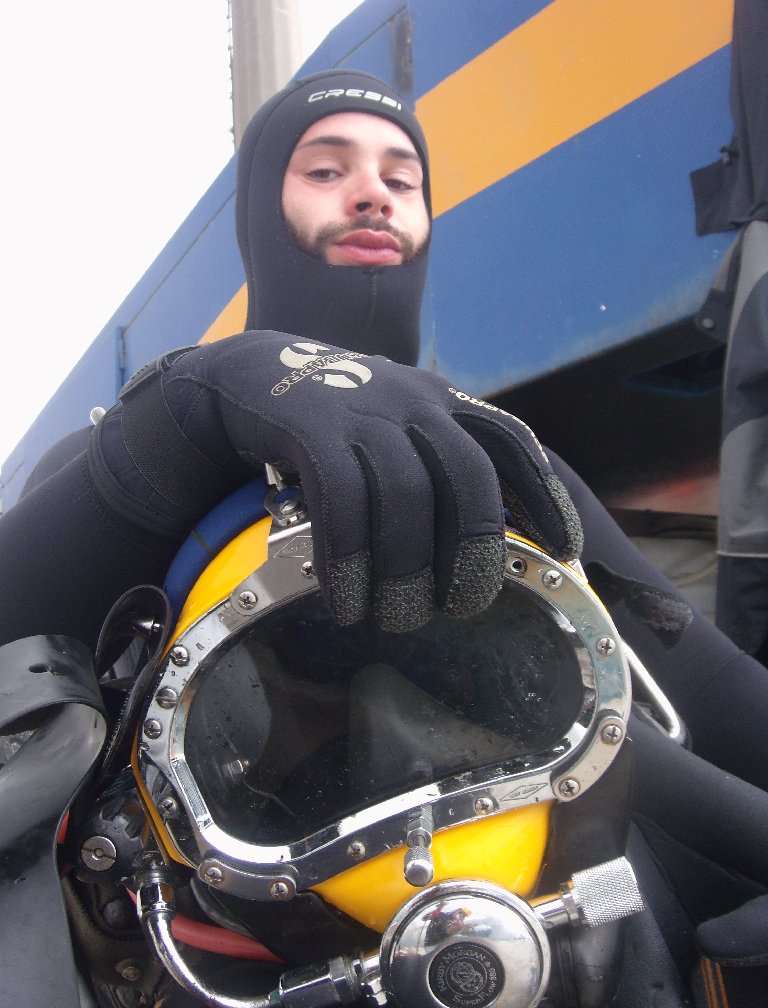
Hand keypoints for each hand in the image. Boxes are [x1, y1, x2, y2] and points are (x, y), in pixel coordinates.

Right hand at [108, 332, 581, 631]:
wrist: (250, 376)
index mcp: (440, 402)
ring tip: (394, 618)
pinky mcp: (310, 426)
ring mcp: (361, 410)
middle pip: (466, 475)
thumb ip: (434, 465)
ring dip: (404, 568)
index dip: (544, 497)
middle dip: (473, 548)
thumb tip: (474, 543)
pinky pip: (341, 501)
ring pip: (404, 495)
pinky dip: (349, 559)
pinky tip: (346, 600)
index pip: (510, 442)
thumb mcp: (396, 429)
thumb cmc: (334, 421)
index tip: (566, 552)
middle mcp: (412, 400)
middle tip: (462, 606)